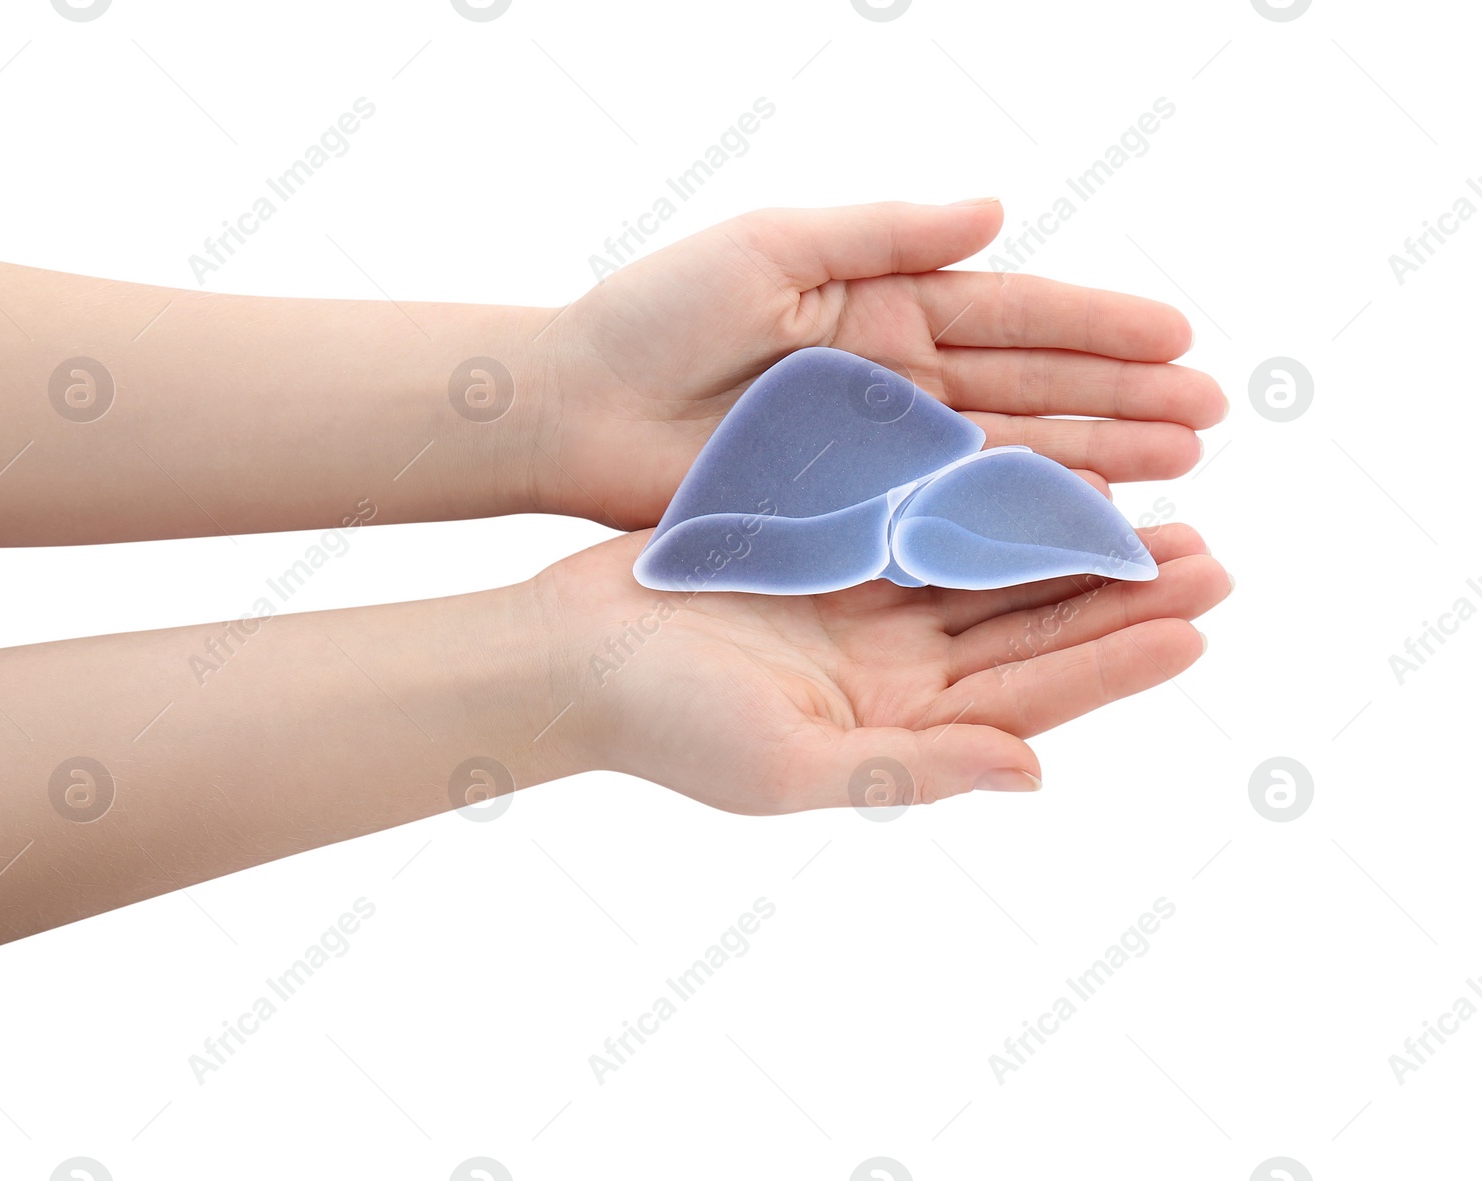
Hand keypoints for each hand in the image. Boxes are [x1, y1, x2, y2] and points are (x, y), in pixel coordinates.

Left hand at [532, 200, 1225, 527]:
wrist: (576, 407)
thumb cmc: (657, 314)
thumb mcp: (768, 248)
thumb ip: (883, 233)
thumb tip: (998, 210)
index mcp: (883, 305)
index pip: (1013, 314)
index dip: (1097, 325)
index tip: (1179, 337)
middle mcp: (895, 379)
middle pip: (1029, 390)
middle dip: (1120, 401)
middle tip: (1210, 420)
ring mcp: (877, 450)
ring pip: (1004, 456)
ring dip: (1090, 462)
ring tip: (1176, 471)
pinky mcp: (846, 510)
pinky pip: (945, 516)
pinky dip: (1012, 520)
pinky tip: (1078, 524)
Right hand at [541, 522, 1230, 813]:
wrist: (569, 653)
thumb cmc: (665, 723)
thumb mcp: (788, 762)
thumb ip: (913, 767)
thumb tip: (1034, 770)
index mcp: (896, 729)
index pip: (1031, 698)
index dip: (1115, 662)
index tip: (1196, 627)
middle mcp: (895, 673)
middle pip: (1030, 631)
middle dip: (1120, 596)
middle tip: (1211, 556)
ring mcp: (866, 612)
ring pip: (992, 569)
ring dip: (1070, 541)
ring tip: (1156, 506)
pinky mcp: (831, 553)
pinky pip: (928, 518)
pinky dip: (988, 494)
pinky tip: (1043, 463)